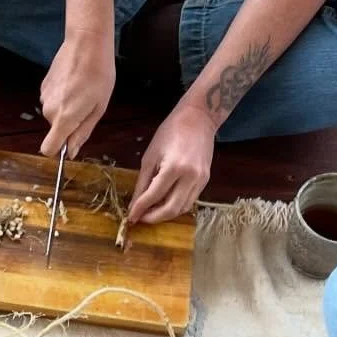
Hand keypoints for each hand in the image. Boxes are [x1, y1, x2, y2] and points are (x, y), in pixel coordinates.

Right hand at [39, 30, 114, 156]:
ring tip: (81, 91)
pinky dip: (61, 98)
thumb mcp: (98, 108)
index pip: (48, 149)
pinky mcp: (43, 86)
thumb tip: (71, 152)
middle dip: (69, 125)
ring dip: (66, 110)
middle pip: (55, 131)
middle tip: (86, 106)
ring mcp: (44, 97)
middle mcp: (49, 110)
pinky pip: (52, 102)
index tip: (70, 142)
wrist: (87, 42)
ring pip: (54, 115)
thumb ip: (82, 133)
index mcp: (64, 118)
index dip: (59, 150)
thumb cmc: (99, 73)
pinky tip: (73, 83)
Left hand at [128, 102, 215, 224]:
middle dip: (153, 218)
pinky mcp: (205, 181)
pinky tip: (164, 204)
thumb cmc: (170, 132)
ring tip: (151, 212)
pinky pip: (189, 201)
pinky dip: (176, 207)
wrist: (199, 118)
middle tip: (141, 218)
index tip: (130, 217)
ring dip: (165, 215)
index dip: (140, 209)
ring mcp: (200, 180)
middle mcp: (190, 177)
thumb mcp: (150, 156)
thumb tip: (134, 204)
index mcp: (174, 167)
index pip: (154, 196)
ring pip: (182, 209)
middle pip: (170, 209)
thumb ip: (143, 182)